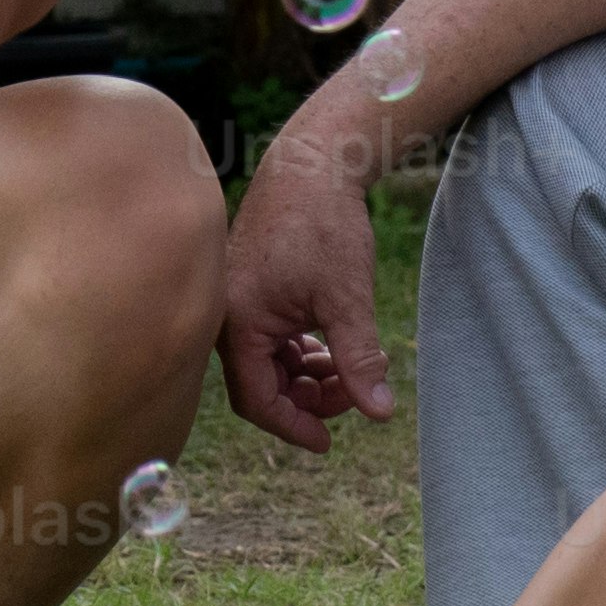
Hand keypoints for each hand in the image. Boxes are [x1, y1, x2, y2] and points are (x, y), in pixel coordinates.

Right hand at [218, 132, 392, 449]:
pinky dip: (302, 351)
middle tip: (358, 390)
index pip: (257, 400)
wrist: (311, 163)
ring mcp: (235, 302)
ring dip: (310, 376)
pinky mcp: (249, 290)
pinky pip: (270, 340)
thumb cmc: (323, 224)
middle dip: (310, 398)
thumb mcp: (346, 297)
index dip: (295, 426)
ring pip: (268, 364)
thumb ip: (358, 358)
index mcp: (236, 322)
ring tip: (354, 366)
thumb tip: (379, 413)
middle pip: (262, 385)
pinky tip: (334, 344)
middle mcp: (225, 316)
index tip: (331, 442)